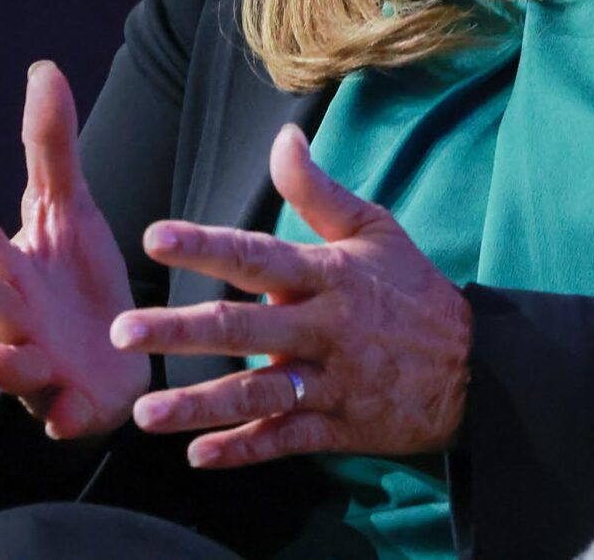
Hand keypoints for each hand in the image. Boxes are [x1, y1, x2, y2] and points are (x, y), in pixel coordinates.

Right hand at [0, 61, 149, 439]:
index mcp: (11, 267)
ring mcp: (35, 363)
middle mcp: (12, 317)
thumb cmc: (76, 281)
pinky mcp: (67, 404)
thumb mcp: (70, 210)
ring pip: (10, 360)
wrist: (110, 362)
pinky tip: (60, 409)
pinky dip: (57, 413)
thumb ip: (50, 147)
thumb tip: (42, 68)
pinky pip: (58, 413)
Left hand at [112, 124, 472, 469]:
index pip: (259, 256)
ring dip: (199, 405)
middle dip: (179, 331)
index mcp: (330, 275)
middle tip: (121, 331)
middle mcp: (326, 329)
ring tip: (145, 414)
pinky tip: (199, 456)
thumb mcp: (375, 229)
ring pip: (258, 395)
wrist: (472, 367)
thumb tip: (281, 138)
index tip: (155, 237)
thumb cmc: (412, 291)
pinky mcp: (339, 428)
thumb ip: (317, 190)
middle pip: (244, 328)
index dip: (207, 245)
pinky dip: (243, 451)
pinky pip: (284, 441)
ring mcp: (332, 382)